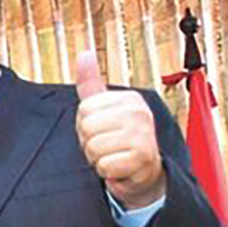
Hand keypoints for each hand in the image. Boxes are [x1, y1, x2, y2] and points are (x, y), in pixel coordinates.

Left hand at [73, 52, 163, 209]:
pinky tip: (120, 168)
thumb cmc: (119, 139)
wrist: (143, 171)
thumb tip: (84, 54)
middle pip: (86, 128)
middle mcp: (139, 113)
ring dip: (98, 159)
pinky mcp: (143, 158)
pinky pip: (104, 166)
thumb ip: (91, 84)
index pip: (84, 109)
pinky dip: (107, 172)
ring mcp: (143, 135)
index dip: (85, 125)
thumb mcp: (104, 109)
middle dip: (90, 143)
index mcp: (128, 99)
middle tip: (108, 145)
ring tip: (113, 156)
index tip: (102, 130)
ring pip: (94, 148)